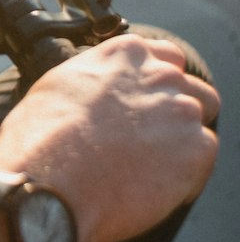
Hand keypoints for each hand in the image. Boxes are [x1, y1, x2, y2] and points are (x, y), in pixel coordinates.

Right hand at [0, 35, 219, 241]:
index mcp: (126, 54)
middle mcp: (160, 75)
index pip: (167, 57)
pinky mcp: (196, 151)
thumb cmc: (40, 141)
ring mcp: (181, 111)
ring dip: (180, 143)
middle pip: (192, 91)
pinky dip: (183, 175)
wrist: (46, 184)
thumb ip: (94, 81)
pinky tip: (149, 188)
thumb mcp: (58, 87)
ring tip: (145, 168)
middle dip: (174, 114)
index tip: (147, 105)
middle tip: (147, 142)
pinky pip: (201, 160)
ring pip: (199, 124)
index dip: (158, 85)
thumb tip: (99, 94)